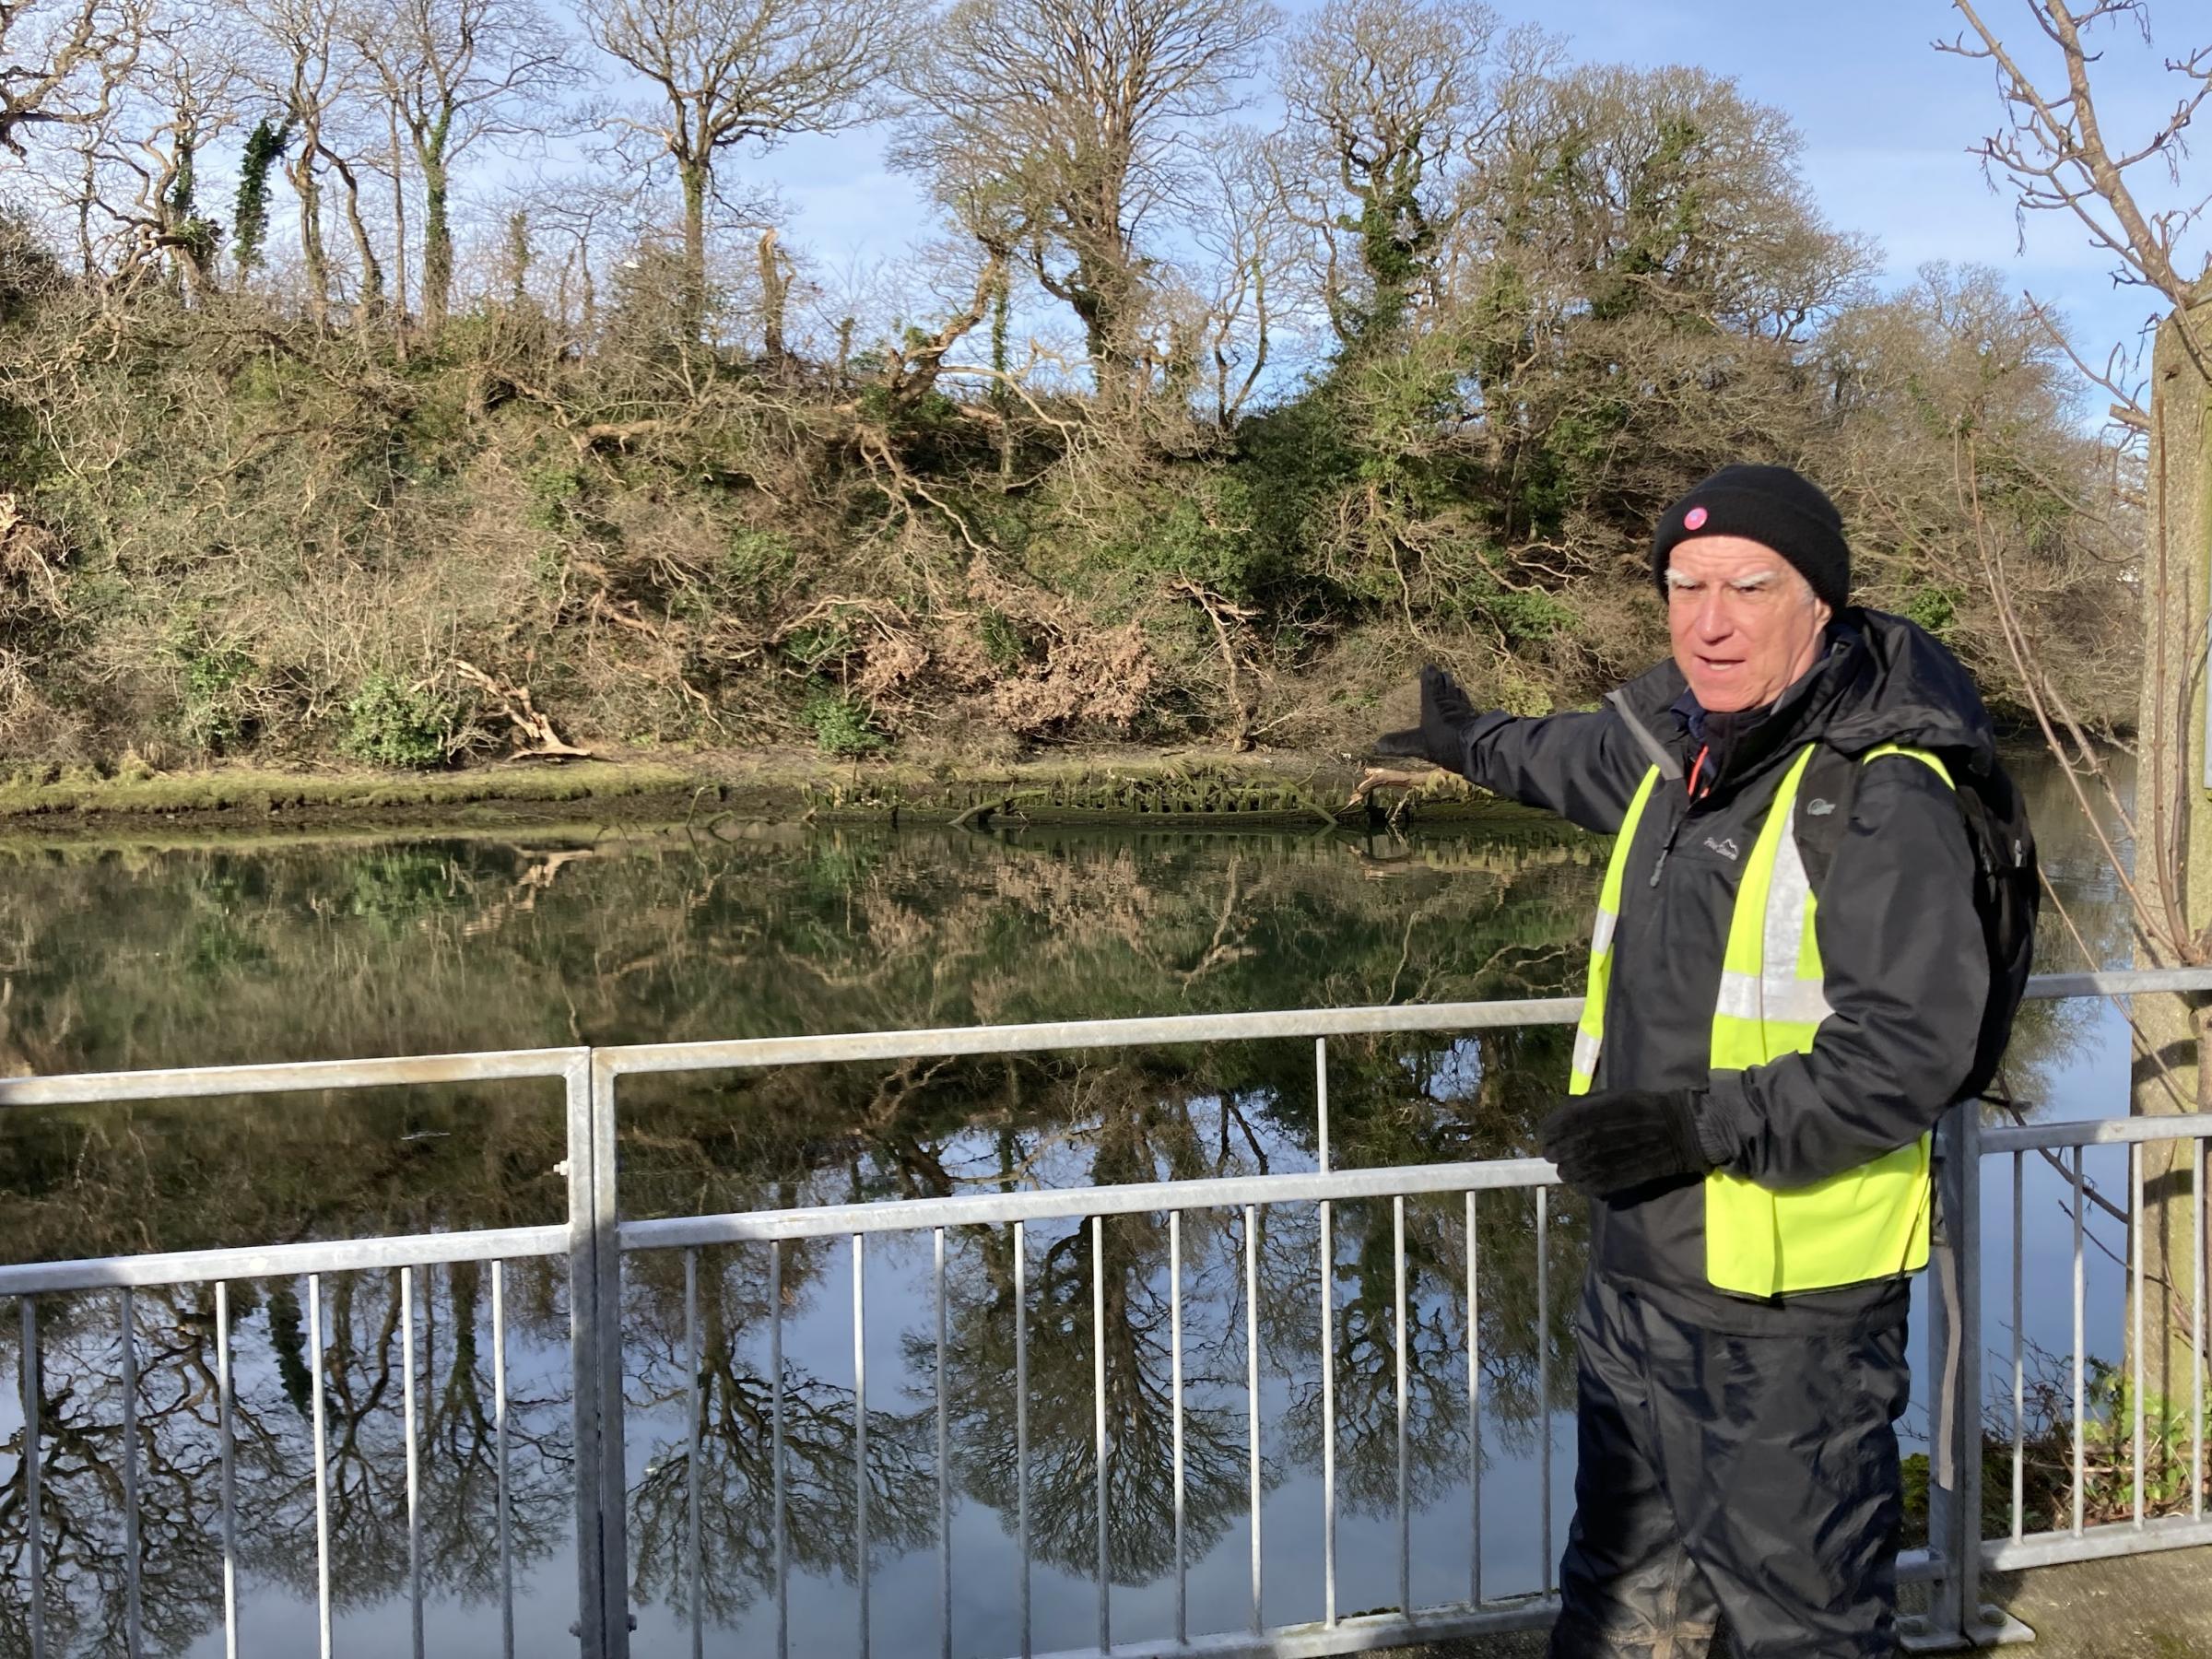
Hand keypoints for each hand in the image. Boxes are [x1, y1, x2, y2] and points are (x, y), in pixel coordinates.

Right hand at [1371, 664, 1475, 771]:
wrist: (1478, 747)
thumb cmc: (1445, 740)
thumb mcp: (1418, 744)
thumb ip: (1400, 743)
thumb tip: (1378, 744)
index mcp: (1435, 703)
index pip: (1431, 685)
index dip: (1429, 676)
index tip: (1429, 666)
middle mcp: (1451, 703)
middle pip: (1447, 686)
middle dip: (1444, 680)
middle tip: (1442, 673)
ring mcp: (1465, 710)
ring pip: (1459, 695)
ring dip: (1455, 690)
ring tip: (1454, 686)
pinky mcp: (1477, 720)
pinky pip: (1469, 707)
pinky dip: (1465, 704)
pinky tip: (1467, 707)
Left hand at [1539, 1087, 1712, 1198]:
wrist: (1676, 1131)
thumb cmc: (1643, 1108)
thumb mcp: (1609, 1096)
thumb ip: (1581, 1106)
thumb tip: (1560, 1115)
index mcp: (1582, 1117)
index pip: (1548, 1130)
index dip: (1548, 1133)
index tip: (1552, 1134)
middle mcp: (1584, 1141)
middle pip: (1552, 1153)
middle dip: (1557, 1151)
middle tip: (1566, 1150)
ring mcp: (1596, 1164)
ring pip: (1565, 1173)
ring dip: (1569, 1168)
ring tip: (1580, 1164)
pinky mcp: (1609, 1183)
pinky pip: (1583, 1187)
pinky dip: (1584, 1183)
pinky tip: (1593, 1175)